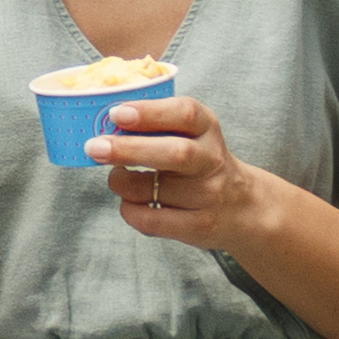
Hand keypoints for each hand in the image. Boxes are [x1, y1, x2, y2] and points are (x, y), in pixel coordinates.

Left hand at [91, 91, 273, 251]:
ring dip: (121, 182)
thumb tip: (103, 122)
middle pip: (174, 153)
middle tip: (94, 147)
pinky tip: (130, 201)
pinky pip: (150, 220)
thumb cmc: (200, 163)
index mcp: (207, 128)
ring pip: (152, 189)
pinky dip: (129, 210)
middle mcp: (211, 160)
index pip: (186, 113)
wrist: (243, 207)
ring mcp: (207, 195)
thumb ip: (157, 125)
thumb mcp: (192, 134)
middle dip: (128, 150)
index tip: (117, 113)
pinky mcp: (198, 226)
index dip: (150, 112)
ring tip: (117, 176)